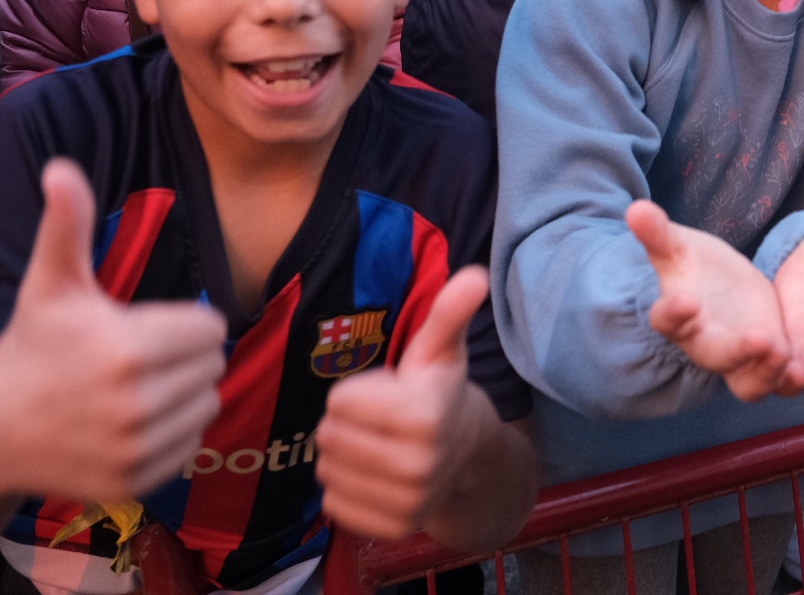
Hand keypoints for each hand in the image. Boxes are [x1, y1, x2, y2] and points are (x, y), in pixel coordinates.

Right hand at [0, 159, 225, 500]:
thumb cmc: (34, 345)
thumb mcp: (52, 282)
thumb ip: (66, 223)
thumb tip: (60, 167)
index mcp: (128, 348)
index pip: (211, 328)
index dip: (184, 322)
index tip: (143, 326)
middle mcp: (137, 403)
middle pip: (213, 366)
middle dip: (185, 356)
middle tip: (140, 358)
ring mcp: (137, 448)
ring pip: (208, 405)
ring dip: (185, 394)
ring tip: (137, 388)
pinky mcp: (137, 481)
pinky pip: (193, 445)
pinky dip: (175, 432)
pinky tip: (134, 422)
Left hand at [316, 266, 493, 541]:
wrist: (467, 455)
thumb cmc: (441, 392)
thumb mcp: (441, 350)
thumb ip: (450, 313)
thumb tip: (475, 274)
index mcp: (427, 416)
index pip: (340, 401)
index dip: (356, 391)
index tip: (387, 392)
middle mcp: (420, 465)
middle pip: (329, 436)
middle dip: (346, 422)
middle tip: (378, 420)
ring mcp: (407, 502)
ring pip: (328, 471)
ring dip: (343, 455)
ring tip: (376, 445)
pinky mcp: (392, 529)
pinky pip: (333, 505)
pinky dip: (345, 488)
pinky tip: (373, 475)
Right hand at [627, 200, 791, 401]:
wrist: (722, 287)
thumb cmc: (695, 267)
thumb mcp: (679, 246)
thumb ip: (658, 233)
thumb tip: (635, 207)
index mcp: (679, 316)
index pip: (667, 320)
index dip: (672, 313)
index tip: (685, 300)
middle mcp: (707, 344)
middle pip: (716, 359)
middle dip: (738, 352)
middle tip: (761, 338)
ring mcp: (741, 358)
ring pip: (751, 384)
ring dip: (770, 374)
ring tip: (789, 356)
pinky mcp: (771, 359)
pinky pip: (782, 379)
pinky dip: (795, 376)